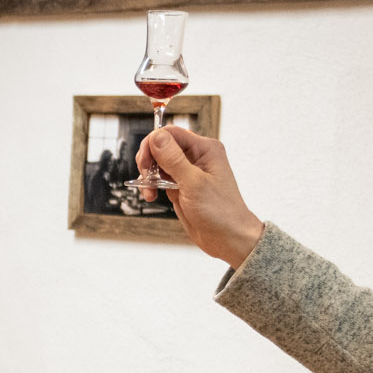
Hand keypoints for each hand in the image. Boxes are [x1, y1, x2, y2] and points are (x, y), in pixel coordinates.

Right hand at [138, 126, 266, 269]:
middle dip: (148, 160)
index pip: (171, 133)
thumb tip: (157, 137)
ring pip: (158, 162)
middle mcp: (196, 157)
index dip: (153, 144)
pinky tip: (152, 196)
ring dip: (148, 175)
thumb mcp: (194, 183)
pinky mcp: (181, 186)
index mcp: (205, 149)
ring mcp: (188, 172)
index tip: (145, 162)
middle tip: (145, 177)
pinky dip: (152, 186)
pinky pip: (160, 178)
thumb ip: (174, 159)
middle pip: (162, 146)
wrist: (227, 238)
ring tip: (149, 192)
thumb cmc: (221, 212)